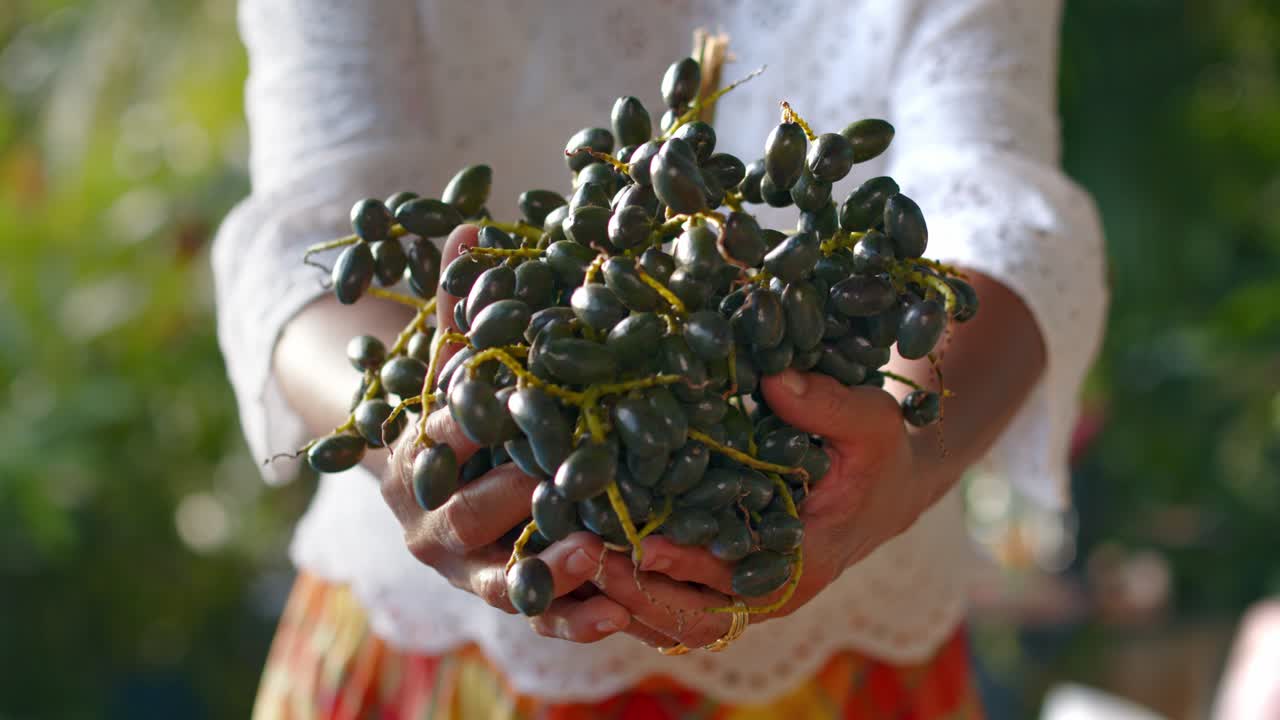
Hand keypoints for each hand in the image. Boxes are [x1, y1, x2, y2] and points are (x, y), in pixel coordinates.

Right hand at [379, 225, 632, 643]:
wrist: (426, 486)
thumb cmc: (451, 412)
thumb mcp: (450, 363)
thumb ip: (462, 309)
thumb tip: (473, 223)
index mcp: (415, 457)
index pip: (437, 436)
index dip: (460, 420)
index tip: (493, 399)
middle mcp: (432, 521)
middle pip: (467, 511)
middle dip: (508, 496)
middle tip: (552, 481)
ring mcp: (468, 568)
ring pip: (502, 576)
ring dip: (547, 567)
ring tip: (594, 553)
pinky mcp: (504, 596)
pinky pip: (537, 616)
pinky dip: (572, 617)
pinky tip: (617, 611)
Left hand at [590, 370, 949, 648]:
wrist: (887, 490)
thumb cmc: (878, 455)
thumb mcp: (871, 423)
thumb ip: (827, 405)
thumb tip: (772, 380)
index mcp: (806, 561)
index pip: (734, 574)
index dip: (685, 560)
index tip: (636, 539)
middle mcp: (772, 592)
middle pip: (694, 617)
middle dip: (636, 592)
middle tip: (582, 556)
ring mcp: (747, 596)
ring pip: (676, 622)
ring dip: (623, 600)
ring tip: (570, 563)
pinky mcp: (727, 586)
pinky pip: (675, 608)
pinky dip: (630, 596)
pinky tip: (584, 564)